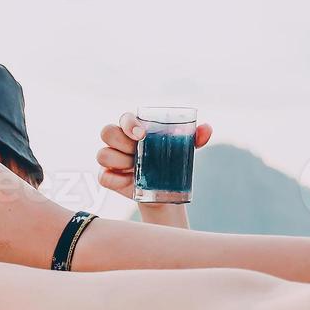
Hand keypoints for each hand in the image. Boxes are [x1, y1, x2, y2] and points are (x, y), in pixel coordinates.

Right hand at [98, 111, 212, 201]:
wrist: (164, 192)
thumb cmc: (169, 163)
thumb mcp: (183, 151)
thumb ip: (193, 138)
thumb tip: (206, 129)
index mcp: (134, 129)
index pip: (124, 118)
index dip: (129, 123)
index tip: (142, 134)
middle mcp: (118, 142)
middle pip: (107, 132)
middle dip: (122, 142)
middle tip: (138, 151)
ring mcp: (111, 159)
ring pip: (102, 155)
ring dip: (119, 161)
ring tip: (136, 168)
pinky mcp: (107, 177)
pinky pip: (103, 177)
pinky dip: (116, 180)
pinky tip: (129, 181)